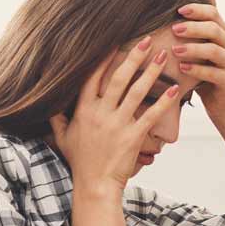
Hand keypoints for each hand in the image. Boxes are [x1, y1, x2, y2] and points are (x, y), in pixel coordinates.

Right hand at [49, 37, 182, 192]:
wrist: (94, 186)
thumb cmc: (80, 161)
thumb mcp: (62, 137)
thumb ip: (57, 118)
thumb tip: (49, 104)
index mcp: (83, 110)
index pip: (92, 76)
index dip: (104, 57)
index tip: (115, 41)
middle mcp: (100, 113)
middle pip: (118, 78)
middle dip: (134, 56)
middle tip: (147, 39)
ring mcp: (117, 125)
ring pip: (136, 92)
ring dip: (151, 72)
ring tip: (163, 55)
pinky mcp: (132, 137)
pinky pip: (150, 116)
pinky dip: (164, 102)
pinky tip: (175, 89)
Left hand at [172, 0, 224, 119]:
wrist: (218, 99)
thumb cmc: (205, 68)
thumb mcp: (202, 43)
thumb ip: (203, 22)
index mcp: (224, 32)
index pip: (213, 14)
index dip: (197, 9)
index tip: (178, 9)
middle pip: (214, 30)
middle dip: (193, 28)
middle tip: (174, 29)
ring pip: (213, 51)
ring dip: (193, 49)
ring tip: (174, 50)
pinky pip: (213, 73)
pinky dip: (196, 69)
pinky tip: (182, 67)